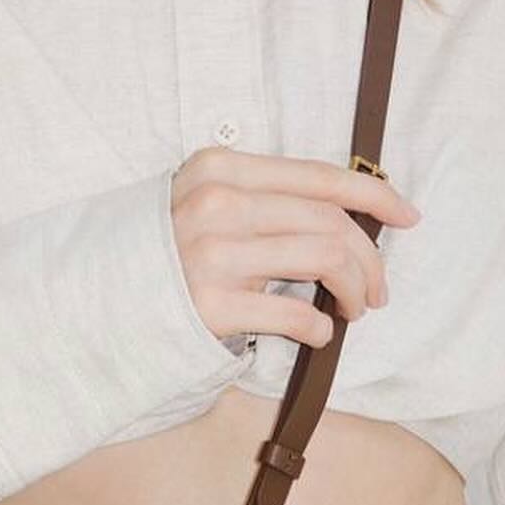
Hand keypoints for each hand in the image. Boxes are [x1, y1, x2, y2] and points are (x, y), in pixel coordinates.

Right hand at [170, 145, 422, 348]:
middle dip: (369, 258)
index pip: (317, 175)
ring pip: (323, 259)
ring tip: (353, 310)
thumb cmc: (159, 261)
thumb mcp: (200, 206)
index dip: (373, 195)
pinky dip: (319, 328)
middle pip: (328, 221)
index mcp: (219, 169)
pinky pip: (294, 315)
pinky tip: (318, 335)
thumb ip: (257, 201)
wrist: (96, 308)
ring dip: (353, 289)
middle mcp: (218, 204)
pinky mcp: (212, 307)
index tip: (408, 216)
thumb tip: (339, 220)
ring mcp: (213, 255)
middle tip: (377, 290)